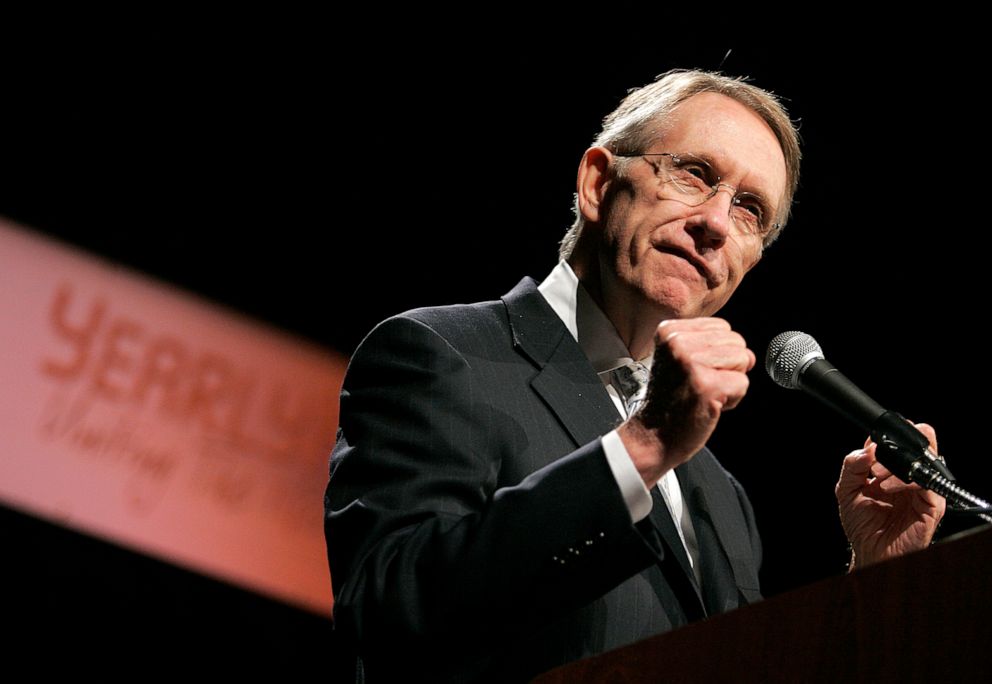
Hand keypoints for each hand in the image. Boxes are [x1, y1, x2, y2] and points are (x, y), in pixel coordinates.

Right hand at [617, 317, 754, 487]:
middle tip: (699, 385)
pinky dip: (732, 399)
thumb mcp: (680, 360)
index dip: (717, 353)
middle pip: (736, 341)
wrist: (651, 435)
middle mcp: (678, 342)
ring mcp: (691, 363)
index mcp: (669, 331)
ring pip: (743, 359)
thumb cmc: (669, 400)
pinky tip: (708, 404)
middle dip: (727, 367)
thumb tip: (750, 356)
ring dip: (730, 382)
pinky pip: (743, 383)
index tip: (694, 372)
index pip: (722, 327)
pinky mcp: (707, 385)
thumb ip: (712, 347)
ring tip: (704, 393)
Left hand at [836, 423, 945, 569]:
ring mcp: (922, 491)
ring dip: (896, 463)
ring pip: (922, 461)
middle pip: (917, 445)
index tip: (869, 445)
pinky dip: (905, 481)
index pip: (894, 442)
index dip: (882, 438)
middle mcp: (909, 478)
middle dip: (898, 442)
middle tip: (876, 455)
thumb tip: (867, 448)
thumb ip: (852, 465)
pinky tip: (887, 487)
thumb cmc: (862, 525)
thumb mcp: (847, 490)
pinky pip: (926, 483)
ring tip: (877, 475)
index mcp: (891, 470)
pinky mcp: (932, 505)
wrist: (870, 551)